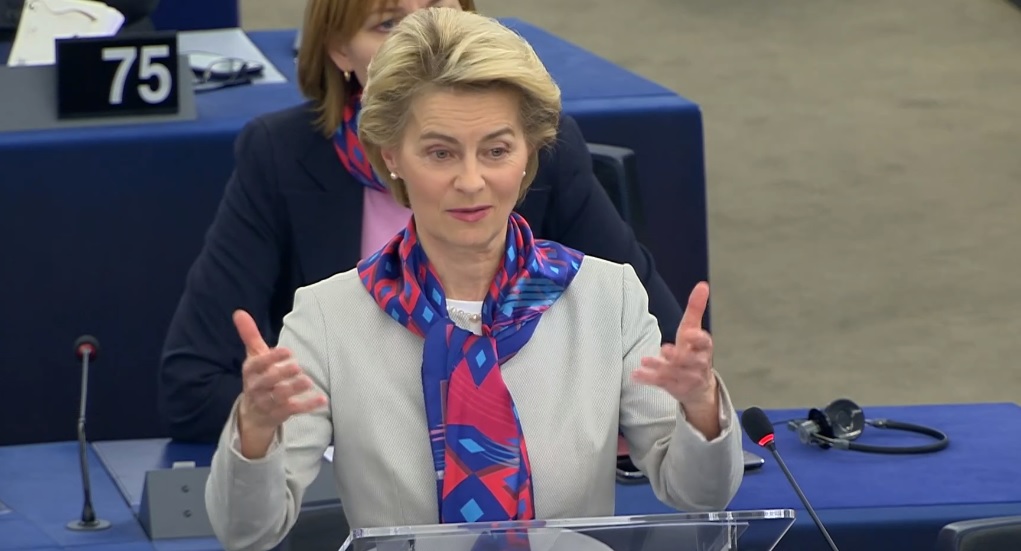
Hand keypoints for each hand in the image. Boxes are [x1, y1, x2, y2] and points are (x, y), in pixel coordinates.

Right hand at [233, 310, 326, 435]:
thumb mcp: (253, 357)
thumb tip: (239, 312)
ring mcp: (267, 403)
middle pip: (267, 382)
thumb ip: (249, 335)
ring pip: (279, 397)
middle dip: (280, 374)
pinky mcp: (279, 414)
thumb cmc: (258, 377)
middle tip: (297, 366)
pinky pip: (293, 410)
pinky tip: (321, 399)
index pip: (257, 364)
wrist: (253, 414)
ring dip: (293, 389)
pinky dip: (307, 406)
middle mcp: (256, 388)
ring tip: (308, 382)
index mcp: (251, 371)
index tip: (287, 351)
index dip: (270, 358)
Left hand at [633, 282, 716, 406]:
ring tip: (645, 360)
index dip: (698, 339)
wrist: (699, 388)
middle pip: (691, 361)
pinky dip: (648, 379)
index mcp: (703, 348)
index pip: (705, 343)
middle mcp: (698, 364)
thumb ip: (696, 309)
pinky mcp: (674, 388)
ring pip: (674, 373)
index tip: (690, 334)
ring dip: (660, 367)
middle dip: (679, 356)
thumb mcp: (694, 329)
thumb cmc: (694, 352)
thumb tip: (703, 284)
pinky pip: (661, 383)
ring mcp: (686, 378)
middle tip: (665, 350)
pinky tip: (635, 374)